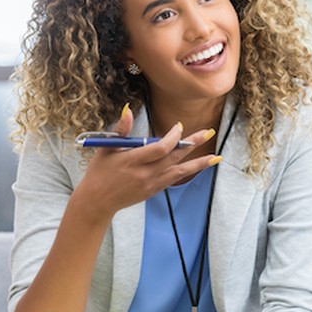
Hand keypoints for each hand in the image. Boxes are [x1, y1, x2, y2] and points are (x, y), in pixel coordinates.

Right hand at [72, 105, 218, 220]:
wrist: (96, 201)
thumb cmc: (99, 172)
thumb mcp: (106, 148)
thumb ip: (121, 130)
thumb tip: (128, 110)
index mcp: (132, 160)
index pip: (160, 148)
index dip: (173, 137)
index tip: (179, 127)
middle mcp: (144, 173)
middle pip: (174, 157)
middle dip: (192, 144)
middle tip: (209, 132)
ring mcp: (150, 184)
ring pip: (179, 172)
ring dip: (198, 163)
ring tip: (215, 158)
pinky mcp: (153, 191)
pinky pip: (173, 180)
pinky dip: (186, 172)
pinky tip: (198, 166)